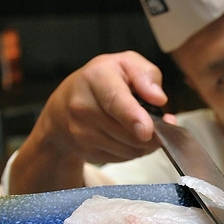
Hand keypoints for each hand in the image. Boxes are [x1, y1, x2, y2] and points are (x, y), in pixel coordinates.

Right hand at [9, 51, 169, 193]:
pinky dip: (132, 150)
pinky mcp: (86, 153)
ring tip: (140, 126)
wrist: (64, 105)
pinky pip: (123, 159)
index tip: (147, 130)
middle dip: (152, 132)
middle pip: (128, 133)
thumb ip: (146, 75)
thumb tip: (159, 99)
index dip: (133, 117)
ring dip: (144, 143)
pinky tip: (127, 135)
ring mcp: (81, 133)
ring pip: (129, 150)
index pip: (114, 100)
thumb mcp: (126, 64)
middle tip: (159, 121)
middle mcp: (83, 107)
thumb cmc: (101, 81)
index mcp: (96, 78)